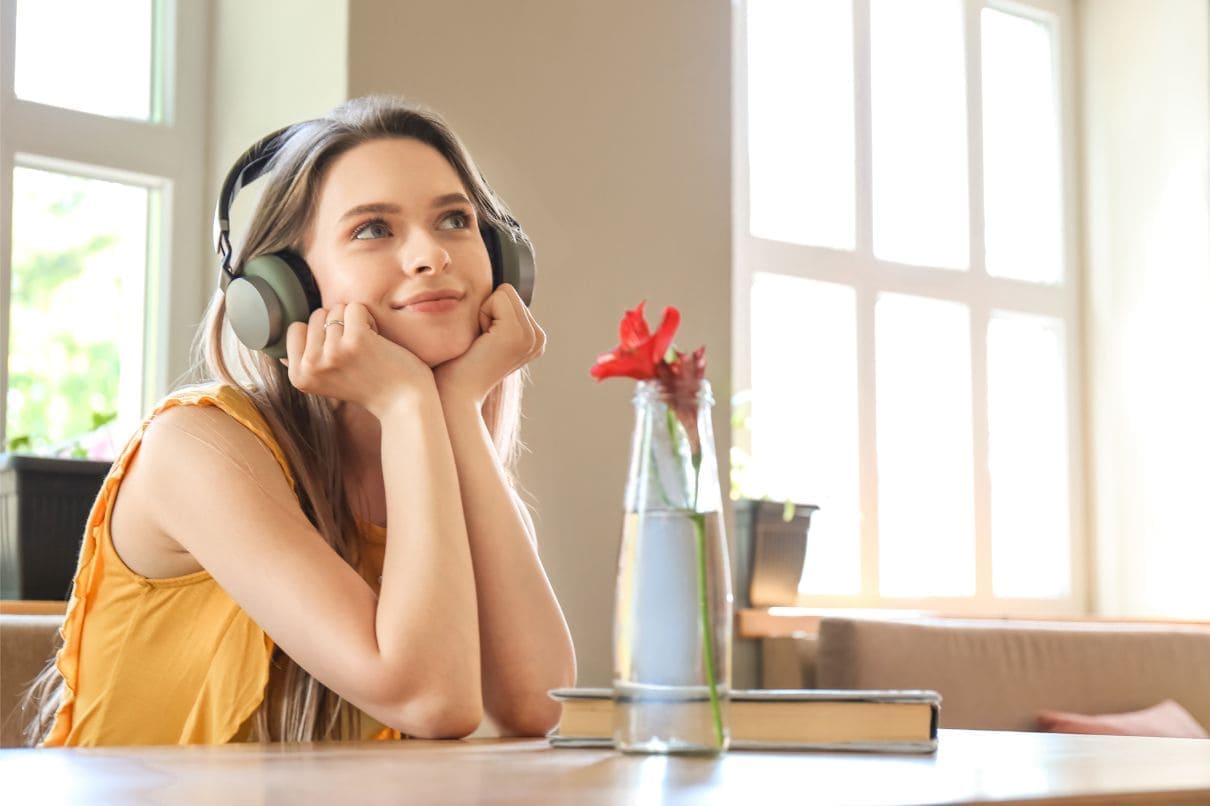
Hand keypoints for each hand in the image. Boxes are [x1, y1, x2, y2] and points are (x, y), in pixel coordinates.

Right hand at [284, 303, 434, 417]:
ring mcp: (332, 353)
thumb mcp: (326, 384)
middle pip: (316, 315)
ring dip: (356, 321)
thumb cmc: (369, 389)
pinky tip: (377, 340)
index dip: (321, 334)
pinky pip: (355, 307)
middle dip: (339, 325)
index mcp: (298, 376)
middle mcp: (310, 366)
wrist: (404, 404)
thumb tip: (281, 356)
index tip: (340, 355)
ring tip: (367, 347)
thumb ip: (305, 368)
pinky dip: (369, 318)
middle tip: (357, 351)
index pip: (296, 329)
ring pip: (336, 309)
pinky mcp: (355, 340)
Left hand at [434, 284, 545, 405]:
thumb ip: (497, 316)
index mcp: (534, 338)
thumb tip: (492, 291)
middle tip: (481, 343)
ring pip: (504, 292)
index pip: (510, 296)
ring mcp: (532, 336)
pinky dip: (482, 314)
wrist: (455, 394)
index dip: (489, 313)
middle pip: (508, 291)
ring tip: (482, 343)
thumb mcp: (486, 337)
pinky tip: (482, 342)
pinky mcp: (519, 333)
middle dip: (487, 311)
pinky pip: (498, 297)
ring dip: (484, 313)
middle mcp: (538, 338)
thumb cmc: (459, 366)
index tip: (483, 341)